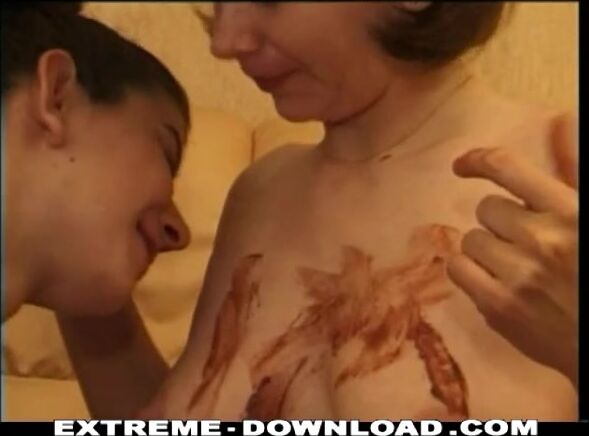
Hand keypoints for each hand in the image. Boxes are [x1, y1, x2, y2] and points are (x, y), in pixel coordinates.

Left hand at [447, 114, 577, 386]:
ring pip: (470, 239)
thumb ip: (572, 172)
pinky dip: (470, 271)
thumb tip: (561, 120)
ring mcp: (519, 275)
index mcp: (570, 211)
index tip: (462, 166)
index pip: (507, 168)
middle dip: (502, 222)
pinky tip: (493, 280)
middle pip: (487, 209)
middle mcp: (543, 239)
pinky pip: (457, 269)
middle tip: (524, 242)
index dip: (478, 161)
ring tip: (513, 266)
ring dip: (486, 248)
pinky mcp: (499, 306)